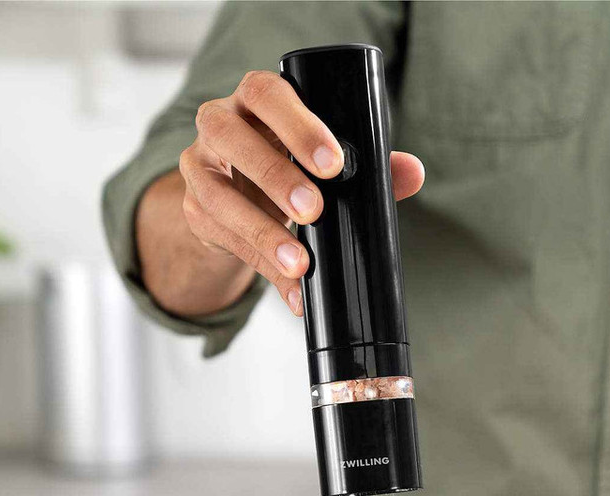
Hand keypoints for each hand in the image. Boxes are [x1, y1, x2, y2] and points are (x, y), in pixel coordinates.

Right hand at [177, 70, 424, 315]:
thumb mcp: (322, 160)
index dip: (297, 126)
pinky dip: (261, 267)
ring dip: (261, 232)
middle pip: (231, 136)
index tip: (333, 164)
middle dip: (275, 176)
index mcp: (256, 100)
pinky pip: (224, 239)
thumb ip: (368, 164)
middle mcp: (219, 123)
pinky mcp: (196, 210)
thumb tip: (413, 173)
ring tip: (300, 262)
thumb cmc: (289, 165)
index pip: (266, 94)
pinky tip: (292, 287)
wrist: (239, 196)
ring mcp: (200, 167)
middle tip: (314, 211)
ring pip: (218, 195)